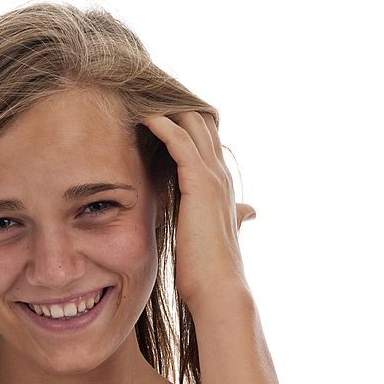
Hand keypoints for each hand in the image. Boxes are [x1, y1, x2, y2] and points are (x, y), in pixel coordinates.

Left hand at [142, 112, 255, 303]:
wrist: (217, 288)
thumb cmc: (207, 270)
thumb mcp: (212, 236)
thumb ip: (222, 219)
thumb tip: (240, 214)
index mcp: (221, 188)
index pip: (206, 143)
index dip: (187, 125)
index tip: (161, 111)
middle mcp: (220, 176)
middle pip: (202, 126)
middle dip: (177, 108)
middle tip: (148, 95)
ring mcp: (213, 178)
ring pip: (193, 127)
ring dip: (168, 109)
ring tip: (142, 98)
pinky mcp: (199, 183)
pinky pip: (180, 142)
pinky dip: (163, 126)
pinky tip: (144, 117)